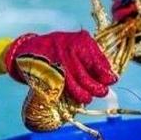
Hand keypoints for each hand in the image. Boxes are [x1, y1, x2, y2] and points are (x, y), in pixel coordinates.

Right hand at [0, 31, 116, 104]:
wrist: (27, 49)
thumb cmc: (57, 47)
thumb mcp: (75, 43)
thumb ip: (91, 55)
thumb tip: (108, 73)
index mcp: (78, 41)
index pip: (96, 60)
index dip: (106, 73)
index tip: (112, 80)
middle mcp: (67, 51)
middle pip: (85, 74)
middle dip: (96, 86)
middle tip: (102, 91)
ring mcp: (55, 63)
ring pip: (73, 84)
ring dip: (84, 94)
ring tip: (89, 97)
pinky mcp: (46, 74)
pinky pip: (61, 88)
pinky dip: (70, 94)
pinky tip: (77, 97)